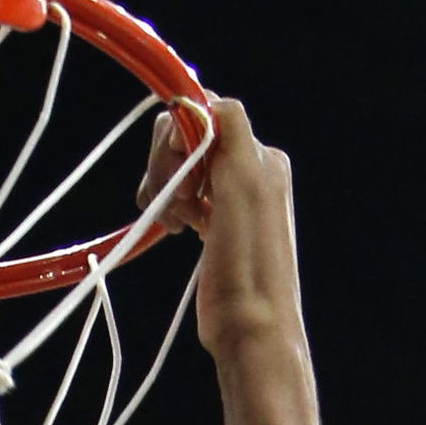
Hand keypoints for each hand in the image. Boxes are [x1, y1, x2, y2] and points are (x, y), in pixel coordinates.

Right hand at [137, 97, 303, 363]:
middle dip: (168, 165)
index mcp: (259, 154)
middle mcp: (249, 169)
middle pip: (188, 137)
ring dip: (166, 188)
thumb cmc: (248, 264)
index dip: (177, 137)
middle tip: (173, 208)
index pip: (203, 112)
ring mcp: (231, 197)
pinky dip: (170, 204)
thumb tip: (199, 95)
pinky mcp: (215, 225)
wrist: (250, 329)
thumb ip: (228, 128)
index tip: (177, 178)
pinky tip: (179, 228)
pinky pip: (183, 193)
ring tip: (177, 223)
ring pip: (180, 166)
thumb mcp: (244, 182)